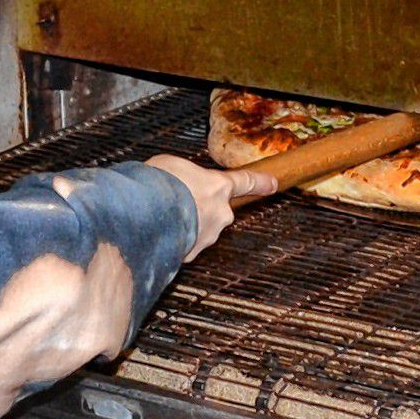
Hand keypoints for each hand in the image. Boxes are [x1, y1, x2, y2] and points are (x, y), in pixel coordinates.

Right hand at [144, 155, 277, 259]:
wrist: (146, 214)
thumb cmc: (159, 184)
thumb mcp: (172, 164)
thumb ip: (185, 175)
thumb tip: (178, 180)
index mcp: (218, 187)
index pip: (245, 182)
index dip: (260, 183)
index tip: (272, 184)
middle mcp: (219, 214)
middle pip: (215, 210)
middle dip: (199, 206)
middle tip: (175, 199)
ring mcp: (207, 236)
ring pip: (198, 228)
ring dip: (184, 223)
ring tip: (161, 215)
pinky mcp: (191, 254)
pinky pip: (184, 244)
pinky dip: (173, 239)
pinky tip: (158, 231)